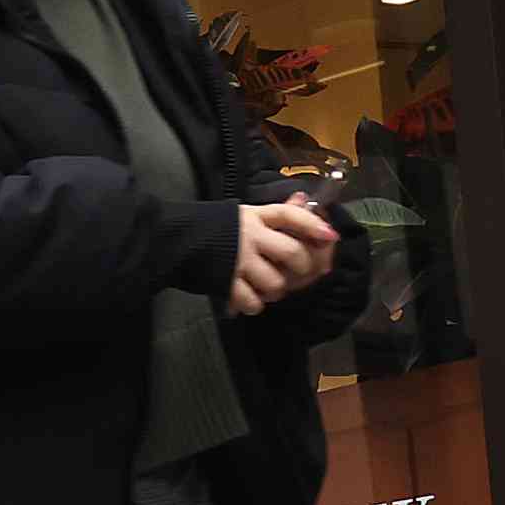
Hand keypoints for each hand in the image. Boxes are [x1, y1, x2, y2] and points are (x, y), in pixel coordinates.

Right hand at [224, 194, 340, 314]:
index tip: (331, 237)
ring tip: (265, 287)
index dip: (312, 225)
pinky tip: (246, 298)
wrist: (173, 239)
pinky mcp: (224, 282)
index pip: (289, 215)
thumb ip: (276, 212)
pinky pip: (252, 302)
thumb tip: (304, 198)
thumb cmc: (214, 228)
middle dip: (301, 268)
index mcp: (255, 216)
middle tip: (295, 274)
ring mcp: (238, 261)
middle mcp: (249, 236)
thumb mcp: (245, 215)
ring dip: (275, 290)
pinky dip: (253, 305)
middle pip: (292, 253)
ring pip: (275, 283)